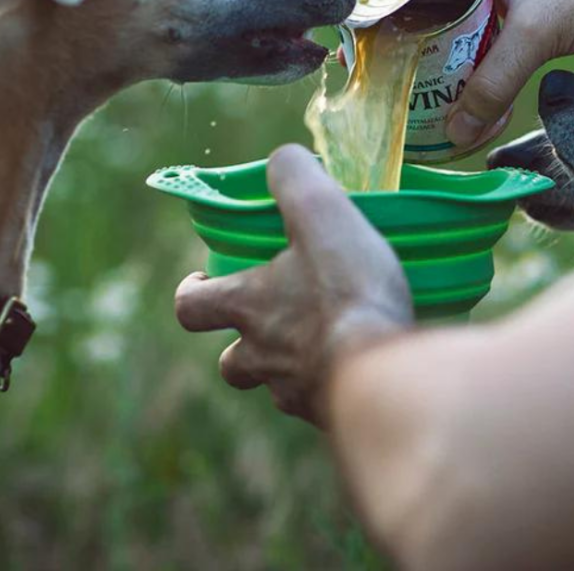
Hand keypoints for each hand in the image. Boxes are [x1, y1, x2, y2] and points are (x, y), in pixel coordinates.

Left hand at [174, 145, 413, 424]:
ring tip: (321, 342)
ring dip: (288, 366)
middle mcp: (263, 357)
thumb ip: (295, 177)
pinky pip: (322, 401)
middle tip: (266, 321)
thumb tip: (281, 158)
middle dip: (240, 344)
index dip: (191, 293)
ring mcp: (298, 392)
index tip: (202, 282)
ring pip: (277, 386)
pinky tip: (360, 365)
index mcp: (249, 307)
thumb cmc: (345, 291)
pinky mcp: (334, 415)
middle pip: (230, 364)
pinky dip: (332, 384)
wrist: (383, 375)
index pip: (190, 308)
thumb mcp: (320, 213)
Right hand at [365, 0, 573, 148]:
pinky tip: (450, 77)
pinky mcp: (524, 0)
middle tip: (369, 51)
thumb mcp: (539, 32)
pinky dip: (459, 45)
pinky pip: (476, 21)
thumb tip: (454, 132)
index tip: (350, 6)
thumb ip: (493, 82)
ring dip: (427, 31)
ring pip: (447, 0)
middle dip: (392, 9)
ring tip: (400, 69)